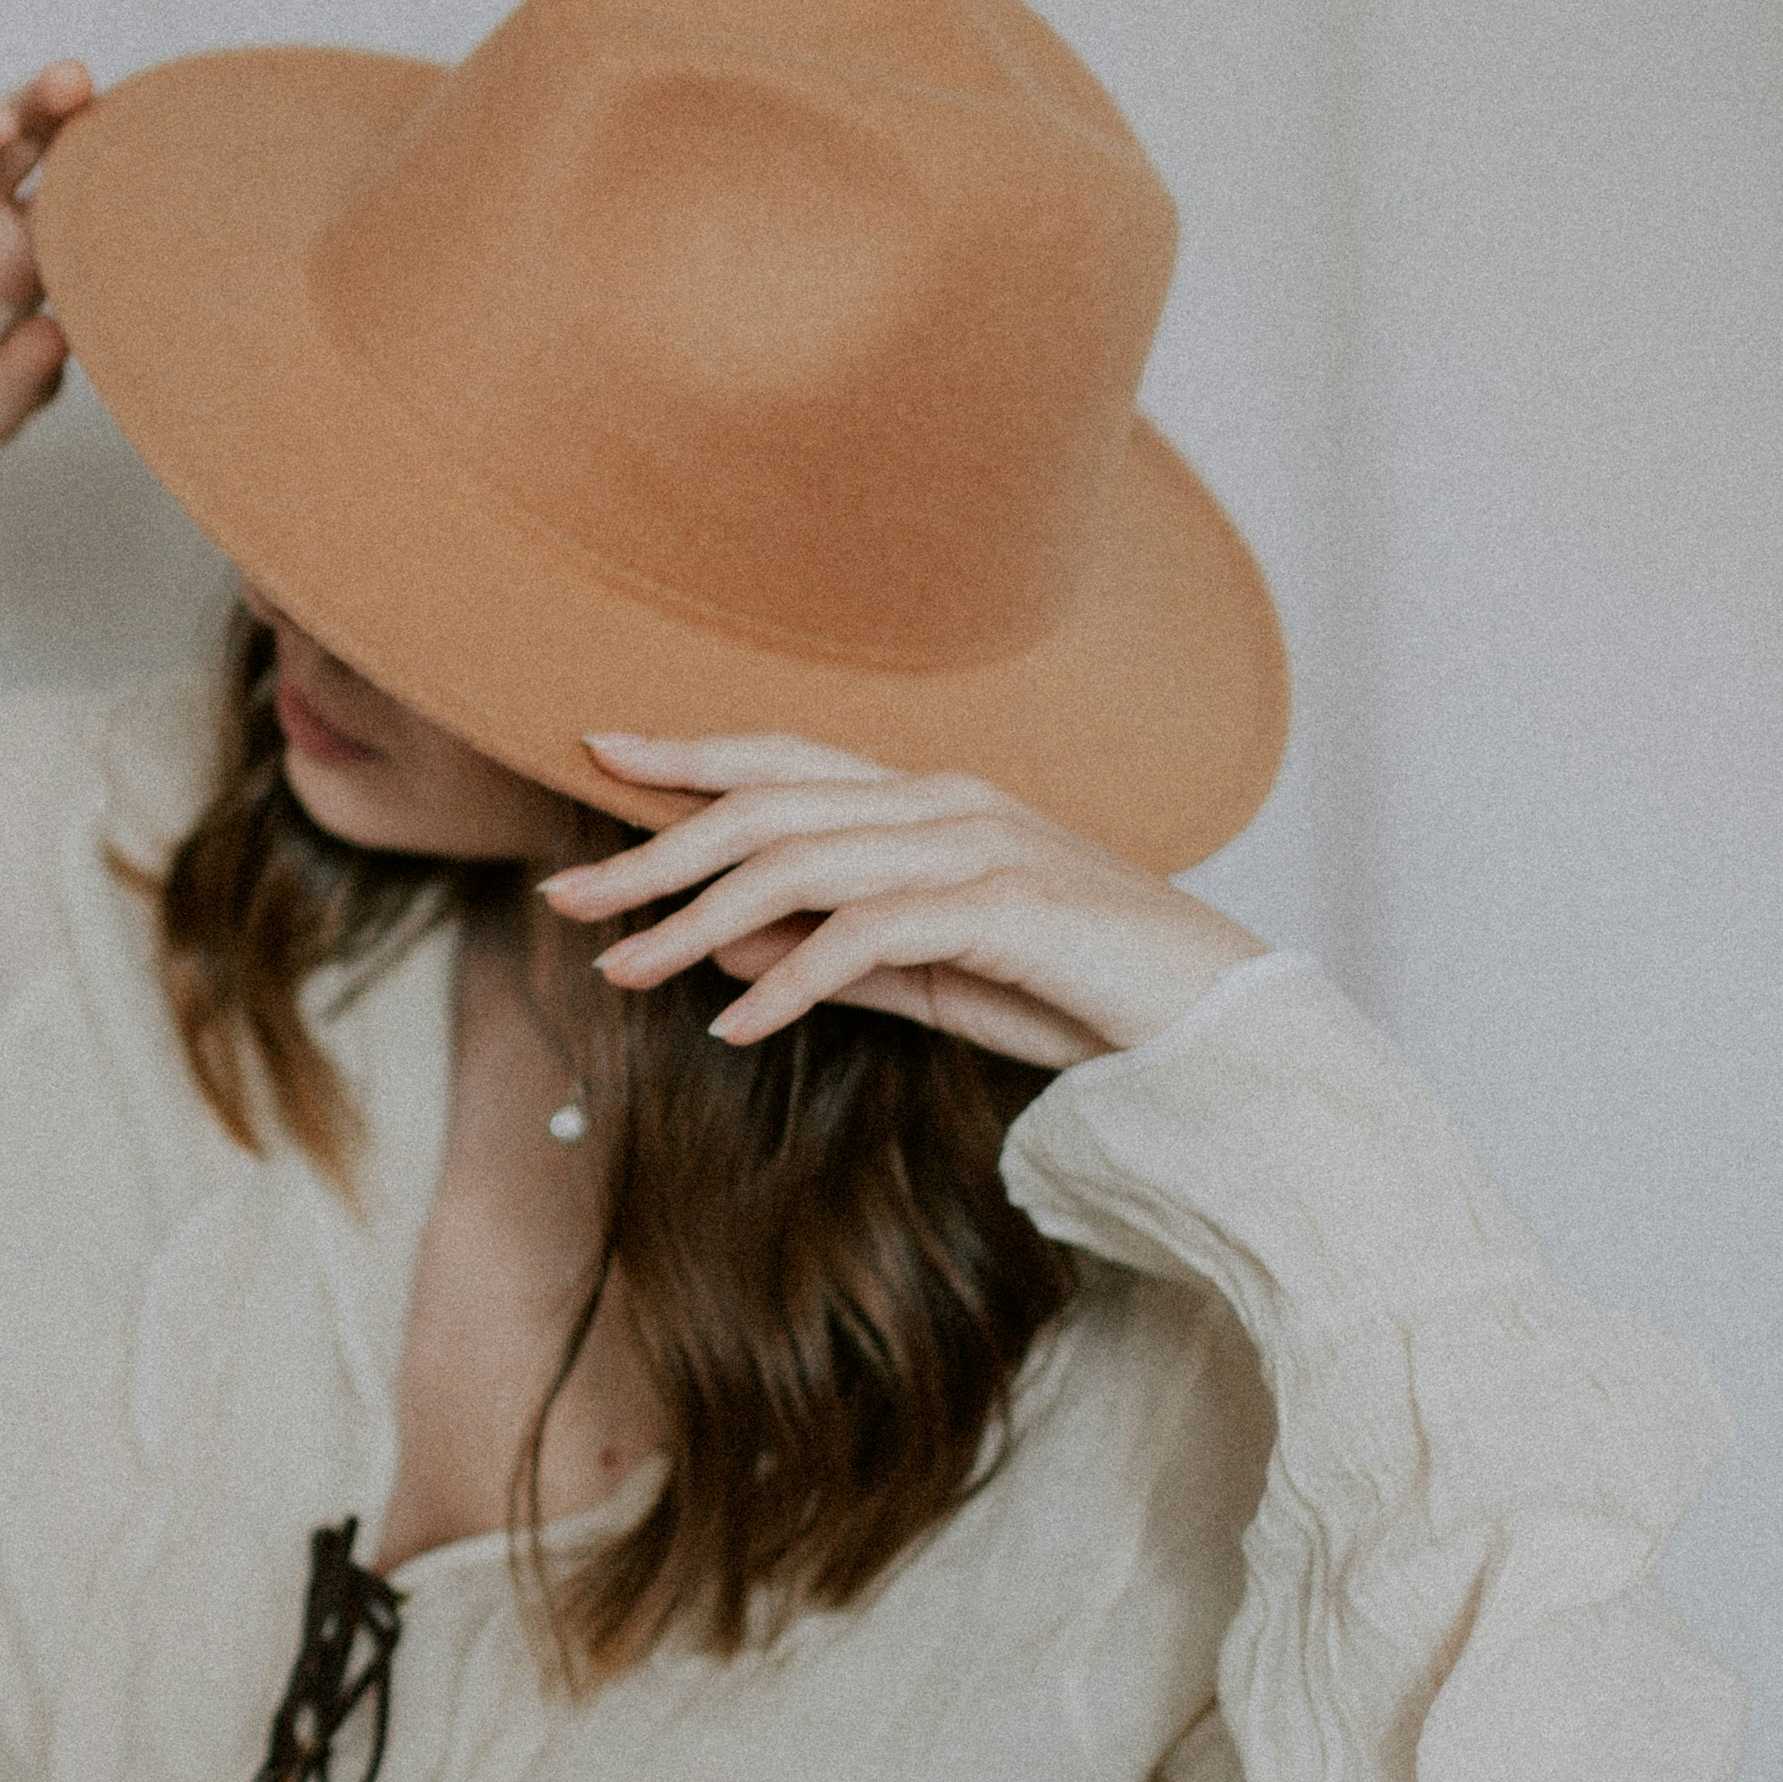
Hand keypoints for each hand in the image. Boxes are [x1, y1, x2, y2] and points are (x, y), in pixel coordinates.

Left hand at [536, 730, 1267, 1072]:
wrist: (1215, 1019)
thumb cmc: (1078, 996)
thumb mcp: (931, 979)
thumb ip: (834, 958)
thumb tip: (723, 954)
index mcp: (930, 801)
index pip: (786, 758)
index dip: (690, 753)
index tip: (597, 756)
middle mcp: (946, 802)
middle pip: (768, 805)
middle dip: (654, 852)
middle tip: (566, 902)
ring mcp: (979, 846)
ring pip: (800, 863)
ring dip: (698, 924)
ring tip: (626, 976)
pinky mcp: (1006, 909)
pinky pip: (868, 933)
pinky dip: (791, 980)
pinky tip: (737, 1028)